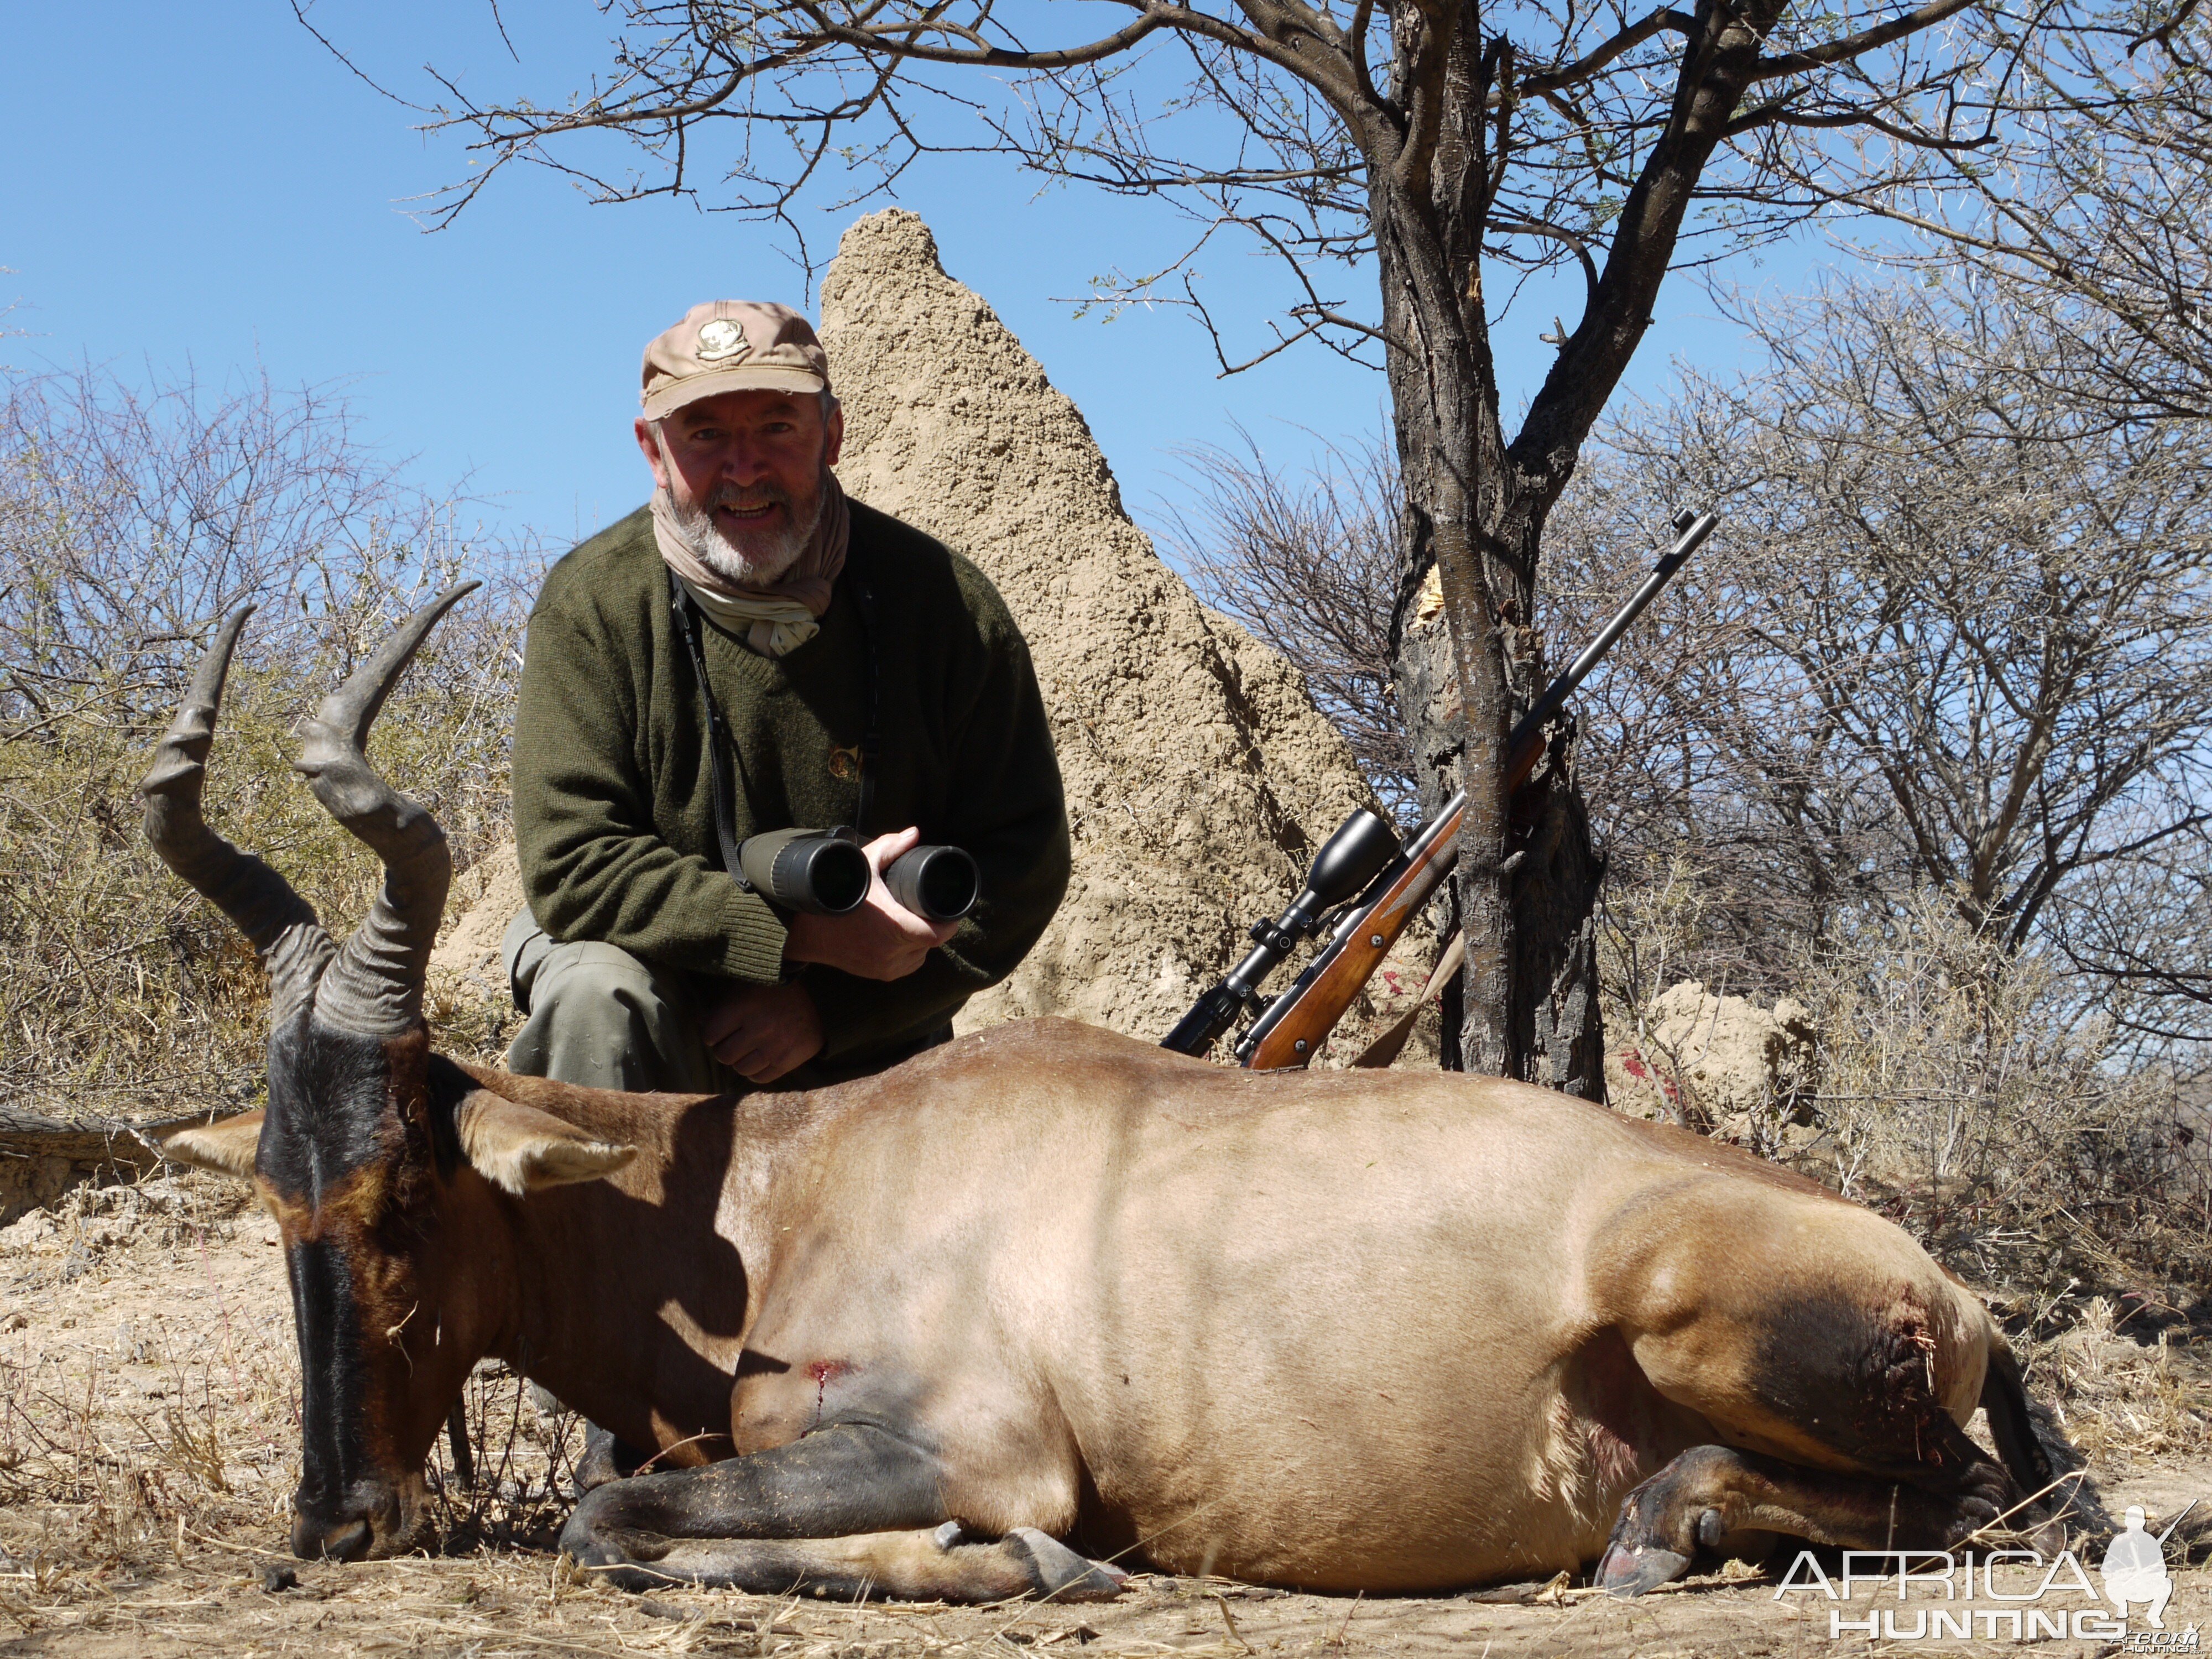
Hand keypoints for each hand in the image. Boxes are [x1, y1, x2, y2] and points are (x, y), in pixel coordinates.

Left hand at [701, 981, 824, 1083]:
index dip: (712, 1034)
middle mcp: (760, 1026)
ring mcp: (776, 1045)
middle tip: (733, 1042)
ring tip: (748, 1050)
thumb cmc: (773, 993)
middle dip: (725, 1050)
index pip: (711, 1034)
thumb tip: (699, 1023)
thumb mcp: (744, 990)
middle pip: (724, 1055)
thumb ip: (721, 1007)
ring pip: (741, 1069)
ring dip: (740, 1061)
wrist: (820, 999)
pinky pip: (761, 1077)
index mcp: (744, 1006)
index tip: (720, 1030)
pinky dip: (756, 1071)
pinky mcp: (790, 1059)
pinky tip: (760, 1059)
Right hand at [782, 826, 959, 980]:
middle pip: (930, 942)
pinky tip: (901, 937)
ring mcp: (885, 967)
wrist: (805, 930)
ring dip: (921, 940)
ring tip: (913, 920)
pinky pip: (907, 965)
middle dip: (933, 926)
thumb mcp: (862, 865)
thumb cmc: (836, 897)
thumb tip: (913, 834)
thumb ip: (890, 847)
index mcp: (895, 929)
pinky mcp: (878, 975)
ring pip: (921, 955)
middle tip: (928, 908)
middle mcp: (892, 953)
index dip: (949, 922)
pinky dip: (909, 952)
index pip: (938, 934)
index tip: (951, 909)